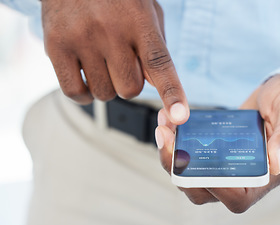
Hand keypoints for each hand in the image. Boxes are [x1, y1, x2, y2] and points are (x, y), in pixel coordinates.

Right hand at [42, 0, 188, 123]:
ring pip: (105, 93)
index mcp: (139, 22)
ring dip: (107, 85)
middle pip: (130, 89)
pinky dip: (84, 93)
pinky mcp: (56, 46)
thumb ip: (155, 47)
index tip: (180, 116)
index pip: (160, 64)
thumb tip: (157, 85)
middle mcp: (111, 31)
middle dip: (130, 82)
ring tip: (102, 60)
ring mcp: (82, 39)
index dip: (172, 94)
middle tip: (121, 61)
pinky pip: (75, 92)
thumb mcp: (146, 11)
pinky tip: (86, 74)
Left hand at [155, 72, 279, 212]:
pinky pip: (194, 154)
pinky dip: (179, 142)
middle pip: (206, 191)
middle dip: (180, 170)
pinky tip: (170, 121)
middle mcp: (246, 174)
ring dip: (173, 155)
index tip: (193, 163)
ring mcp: (230, 162)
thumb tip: (274, 163)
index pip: (238, 199)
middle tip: (166, 139)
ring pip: (194, 175)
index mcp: (268, 175)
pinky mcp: (219, 149)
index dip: (215, 190)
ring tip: (164, 127)